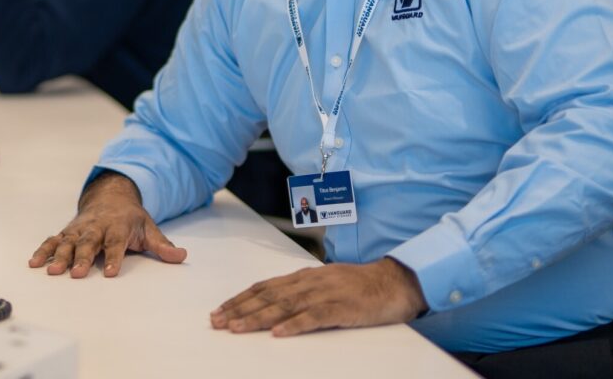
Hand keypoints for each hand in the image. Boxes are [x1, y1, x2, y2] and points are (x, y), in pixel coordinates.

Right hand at [28, 172, 186, 277]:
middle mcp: (96, 227)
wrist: (110, 196)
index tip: (113, 273)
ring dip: (59, 255)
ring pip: (68, 242)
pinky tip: (34, 263)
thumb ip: (162, 245)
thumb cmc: (130, 218)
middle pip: (89, 243)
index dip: (115, 257)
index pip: (117, 243)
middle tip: (77, 273)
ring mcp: (79, 229)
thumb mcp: (149, 227)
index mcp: (118, 226)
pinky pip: (52, 239)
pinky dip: (42, 249)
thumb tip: (182, 256)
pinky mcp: (67, 231)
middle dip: (83, 258)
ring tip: (52, 271)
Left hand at [209, 257, 427, 337]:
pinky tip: (279, 334)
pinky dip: (295, 325)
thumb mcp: (326, 285)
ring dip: (259, 318)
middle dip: (240, 309)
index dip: (241, 299)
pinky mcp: (343, 308)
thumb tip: (275, 306)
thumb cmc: (360, 287)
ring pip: (285, 305)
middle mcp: (310, 282)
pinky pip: (315, 316)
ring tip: (237, 328)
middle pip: (268, 295)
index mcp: (304, 277)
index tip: (220, 311)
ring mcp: (326, 293)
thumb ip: (302, 293)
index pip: (265, 287)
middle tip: (217, 322)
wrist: (395, 282)